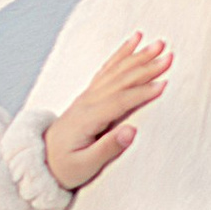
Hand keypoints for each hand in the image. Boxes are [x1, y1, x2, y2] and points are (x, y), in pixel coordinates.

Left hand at [44, 34, 171, 191]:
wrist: (41, 161)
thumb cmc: (65, 167)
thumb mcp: (85, 166)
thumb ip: (109, 148)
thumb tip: (132, 131)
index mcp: (88, 118)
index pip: (120, 101)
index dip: (142, 92)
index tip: (164, 84)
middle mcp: (87, 102)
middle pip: (121, 80)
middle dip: (146, 66)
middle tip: (169, 55)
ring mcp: (88, 96)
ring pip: (116, 71)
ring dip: (138, 56)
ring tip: (158, 44)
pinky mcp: (89, 95)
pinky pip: (108, 70)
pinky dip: (121, 54)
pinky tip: (133, 42)